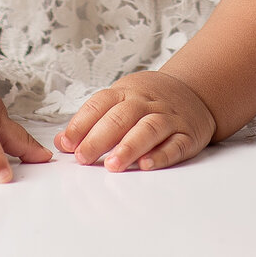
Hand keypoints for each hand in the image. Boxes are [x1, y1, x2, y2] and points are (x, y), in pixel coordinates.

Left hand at [55, 69, 216, 171]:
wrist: (194, 91)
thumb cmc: (147, 101)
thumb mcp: (119, 101)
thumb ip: (91, 122)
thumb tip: (61, 142)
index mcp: (126, 93)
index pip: (100, 104)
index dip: (82, 124)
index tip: (67, 144)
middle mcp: (147, 103)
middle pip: (122, 117)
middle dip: (100, 138)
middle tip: (83, 158)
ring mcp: (168, 118)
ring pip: (149, 129)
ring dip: (129, 146)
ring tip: (113, 165)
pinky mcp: (187, 135)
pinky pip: (175, 144)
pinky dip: (161, 155)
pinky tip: (145, 165)